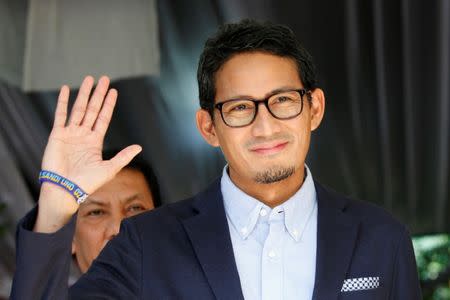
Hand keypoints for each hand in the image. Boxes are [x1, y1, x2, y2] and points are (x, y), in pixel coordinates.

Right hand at [35, 76, 141, 232]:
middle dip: (98, 94)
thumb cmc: (88, 183)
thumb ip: (123, 156)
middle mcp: (83, 135)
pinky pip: (60, 115)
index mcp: (95, 141)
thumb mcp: (110, 168)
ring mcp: (70, 134)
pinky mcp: (57, 135)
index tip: (113, 91)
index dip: (108, 104)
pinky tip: (65, 89)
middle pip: (92, 109)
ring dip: (83, 94)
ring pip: (78, 109)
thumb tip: (139, 147)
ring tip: (89, 79)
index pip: (104, 118)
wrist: (65, 189)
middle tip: (103, 78)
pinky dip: (62, 102)